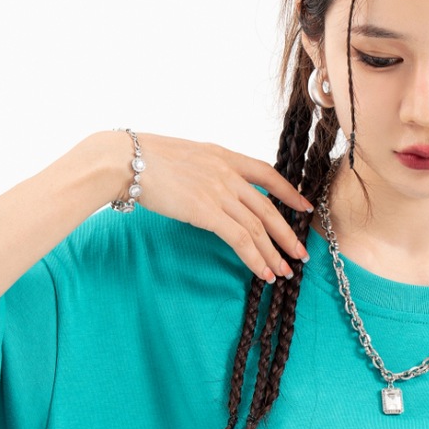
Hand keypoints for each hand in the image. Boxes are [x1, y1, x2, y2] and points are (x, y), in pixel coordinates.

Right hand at [124, 132, 315, 283]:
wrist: (125, 160)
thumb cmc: (143, 159)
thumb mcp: (184, 155)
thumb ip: (203, 169)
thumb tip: (205, 186)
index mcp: (223, 155)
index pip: (266, 173)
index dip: (288, 192)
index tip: (303, 206)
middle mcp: (227, 173)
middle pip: (268, 207)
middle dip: (287, 233)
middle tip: (300, 253)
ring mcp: (218, 192)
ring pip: (257, 227)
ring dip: (274, 252)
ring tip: (285, 271)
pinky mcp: (207, 211)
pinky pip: (240, 240)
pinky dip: (255, 259)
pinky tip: (264, 272)